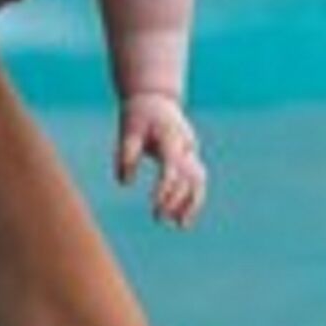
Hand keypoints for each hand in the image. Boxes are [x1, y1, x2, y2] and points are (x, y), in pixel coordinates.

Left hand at [115, 91, 205, 226]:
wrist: (155, 99)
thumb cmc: (139, 115)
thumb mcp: (128, 131)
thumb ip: (126, 154)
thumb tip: (125, 183)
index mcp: (171, 138)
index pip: (173, 168)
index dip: (166, 189)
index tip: (155, 207)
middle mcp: (186, 146)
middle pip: (190, 177)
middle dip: (178, 200)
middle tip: (159, 219)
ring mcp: (191, 151)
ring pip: (199, 181)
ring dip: (192, 203)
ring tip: (181, 226)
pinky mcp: (189, 157)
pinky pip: (195, 181)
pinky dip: (191, 199)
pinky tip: (181, 217)